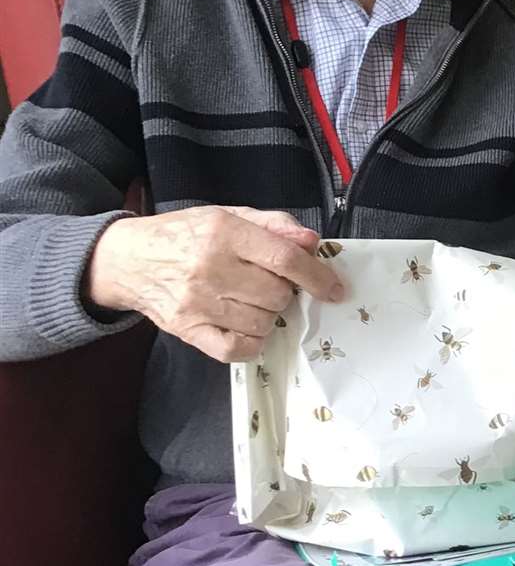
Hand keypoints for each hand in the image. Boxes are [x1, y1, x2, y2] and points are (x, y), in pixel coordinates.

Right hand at [84, 205, 343, 362]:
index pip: (285, 259)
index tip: (335, 289)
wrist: (128, 260)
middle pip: (277, 294)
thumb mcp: (230, 215)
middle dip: (286, 293)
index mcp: (225, 233)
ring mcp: (197, 303)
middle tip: (272, 285)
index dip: (317, 276)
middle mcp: (211, 268)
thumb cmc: (186, 234)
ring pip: (262, 323)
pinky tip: (248, 327)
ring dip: (269, 316)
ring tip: (253, 301)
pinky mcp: (187, 330)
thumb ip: (274, 225)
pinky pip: (235, 350)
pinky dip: (252, 343)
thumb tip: (312, 243)